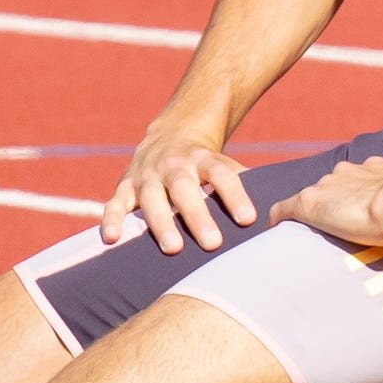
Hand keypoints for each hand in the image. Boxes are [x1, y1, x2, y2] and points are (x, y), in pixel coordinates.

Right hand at [99, 122, 257, 251]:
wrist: (170, 134)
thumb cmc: (204, 164)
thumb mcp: (221, 164)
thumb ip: (239, 184)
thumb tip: (272, 211)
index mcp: (203, 158)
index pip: (222, 173)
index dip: (235, 195)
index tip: (248, 219)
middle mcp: (174, 165)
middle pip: (186, 189)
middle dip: (198, 216)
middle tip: (212, 243)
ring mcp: (147, 175)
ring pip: (152, 197)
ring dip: (161, 223)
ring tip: (173, 248)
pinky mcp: (124, 186)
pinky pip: (115, 203)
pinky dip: (111, 220)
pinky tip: (112, 239)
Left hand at [281, 151, 382, 256]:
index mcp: (382, 174)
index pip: (368, 179)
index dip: (368, 194)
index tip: (368, 211)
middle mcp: (354, 174)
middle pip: (339, 186)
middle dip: (338, 202)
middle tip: (341, 225)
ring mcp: (330, 187)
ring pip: (316, 198)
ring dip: (315, 213)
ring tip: (308, 239)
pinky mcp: (309, 203)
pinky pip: (284, 211)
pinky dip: (280, 220)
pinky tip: (274, 232)